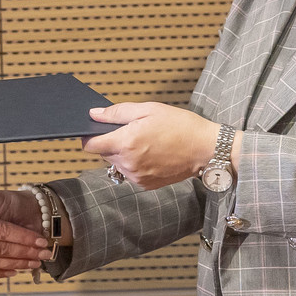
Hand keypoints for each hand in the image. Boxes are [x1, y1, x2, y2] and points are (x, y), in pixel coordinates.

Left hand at [82, 103, 235, 189]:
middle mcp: (128, 163)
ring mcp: (137, 176)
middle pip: (103, 153)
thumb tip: (94, 114)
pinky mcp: (145, 185)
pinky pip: (130, 173)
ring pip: (116, 163)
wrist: (205, 148)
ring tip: (145, 142)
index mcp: (126, 143)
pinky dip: (134, 164)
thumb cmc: (180, 125)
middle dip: (110, 142)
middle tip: (131, 131)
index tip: (94, 131)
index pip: (91, 145)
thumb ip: (117, 113)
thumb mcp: (148, 110)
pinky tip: (151, 154)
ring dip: (123, 153)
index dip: (89, 136)